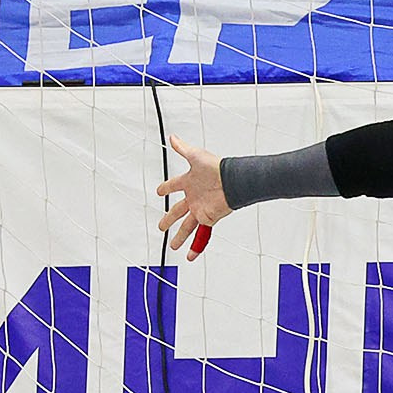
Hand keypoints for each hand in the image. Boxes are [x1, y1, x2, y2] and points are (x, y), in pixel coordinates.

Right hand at [154, 134, 229, 261]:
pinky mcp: (208, 218)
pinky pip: (200, 234)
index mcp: (189, 183)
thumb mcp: (196, 156)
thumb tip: (172, 138)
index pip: (174, 186)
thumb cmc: (216, 168)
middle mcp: (193, 198)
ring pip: (186, 226)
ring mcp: (200, 209)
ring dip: (180, 237)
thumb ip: (183, 149)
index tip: (159, 191)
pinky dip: (195, 246)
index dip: (166, 188)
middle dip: (169, 219)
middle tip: (161, 226)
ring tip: (174, 246)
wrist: (233, 181)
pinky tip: (190, 255)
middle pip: (177, 212)